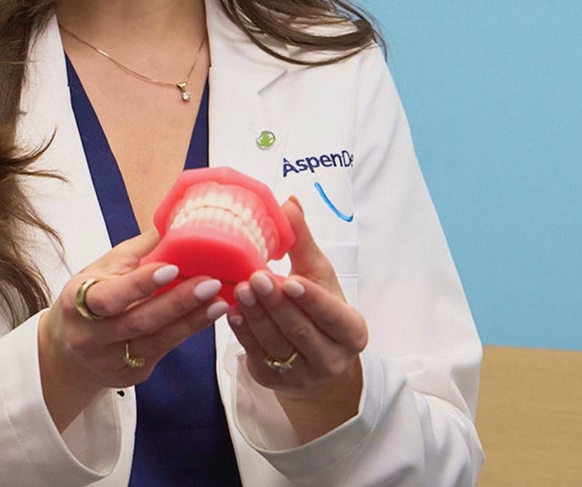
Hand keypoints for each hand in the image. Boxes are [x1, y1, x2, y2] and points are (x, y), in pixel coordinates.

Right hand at [38, 229, 230, 430]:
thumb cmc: (88, 300)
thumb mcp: (99, 271)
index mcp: (79, 301)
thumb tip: (169, 225)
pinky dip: (187, 331)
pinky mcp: (132, 373)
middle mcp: (91, 335)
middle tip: (210, 283)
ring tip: (219, 301)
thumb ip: (132, 253)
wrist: (68, 352)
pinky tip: (208, 316)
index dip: (141, 284)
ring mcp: (112, 359)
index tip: (172, 268)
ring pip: (157, 341)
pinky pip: (164, 351)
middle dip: (177, 302)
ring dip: (191, 320)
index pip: (110, 295)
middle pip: (139, 321)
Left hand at [228, 196, 367, 441]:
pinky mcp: (273, 381)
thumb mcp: (318, 276)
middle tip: (254, 277)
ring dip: (255, 316)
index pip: (332, 316)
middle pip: (299, 330)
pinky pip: (255, 354)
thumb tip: (289, 202)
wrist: (315, 359)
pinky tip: (231, 311)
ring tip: (240, 289)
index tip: (290, 280)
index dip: (311, 300)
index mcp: (350, 331)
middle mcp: (331, 358)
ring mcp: (302, 375)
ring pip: (275, 344)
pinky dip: (242, 332)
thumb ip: (303, 242)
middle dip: (275, 304)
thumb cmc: (319, 308)